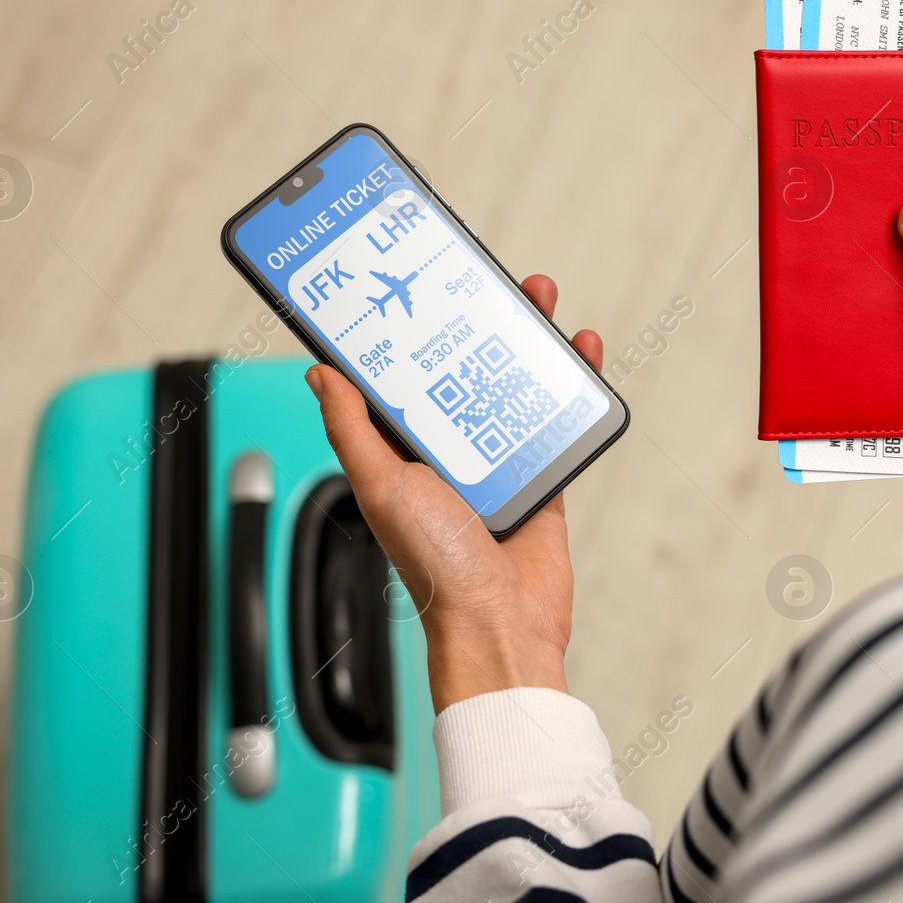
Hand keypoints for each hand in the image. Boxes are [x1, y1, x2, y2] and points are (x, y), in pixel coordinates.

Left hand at [304, 274, 598, 713]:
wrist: (501, 625)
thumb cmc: (435, 569)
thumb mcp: (381, 487)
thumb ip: (352, 430)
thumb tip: (320, 373)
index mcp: (403, 449)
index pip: (402, 374)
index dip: (408, 329)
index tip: (414, 283)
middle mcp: (449, 449)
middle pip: (463, 366)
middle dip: (475, 319)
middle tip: (485, 277)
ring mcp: (498, 460)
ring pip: (513, 383)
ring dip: (528, 338)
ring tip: (537, 298)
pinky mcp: (541, 476)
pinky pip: (557, 420)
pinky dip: (571, 384)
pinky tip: (582, 352)